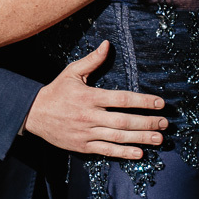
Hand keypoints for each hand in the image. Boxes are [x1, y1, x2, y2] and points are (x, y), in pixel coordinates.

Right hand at [25, 41, 167, 159]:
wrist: (33, 114)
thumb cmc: (56, 91)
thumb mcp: (72, 72)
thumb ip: (92, 60)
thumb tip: (107, 44)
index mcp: (90, 96)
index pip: (121, 99)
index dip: (142, 101)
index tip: (159, 102)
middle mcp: (90, 116)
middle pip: (123, 120)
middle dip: (147, 122)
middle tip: (165, 123)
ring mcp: (86, 133)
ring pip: (118, 137)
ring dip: (141, 139)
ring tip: (159, 139)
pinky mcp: (83, 146)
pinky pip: (106, 150)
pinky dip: (123, 153)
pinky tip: (139, 154)